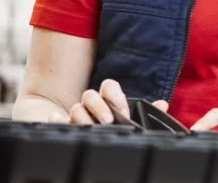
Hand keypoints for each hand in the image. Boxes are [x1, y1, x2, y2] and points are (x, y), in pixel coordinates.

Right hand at [49, 79, 167, 124]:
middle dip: (100, 107)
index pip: (108, 86)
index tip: (124, 110)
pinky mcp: (63, 127)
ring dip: (84, 118)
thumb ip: (144, 111)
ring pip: (76, 109)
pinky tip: (59, 120)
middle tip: (109, 120)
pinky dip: (56, 120)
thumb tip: (162, 104)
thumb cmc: (108, 124)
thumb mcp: (127, 118)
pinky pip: (55, 120)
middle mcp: (89, 105)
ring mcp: (75, 116)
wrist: (79, 130)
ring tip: (93, 128)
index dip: (115, 96)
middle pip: (90, 95)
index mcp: (106, 100)